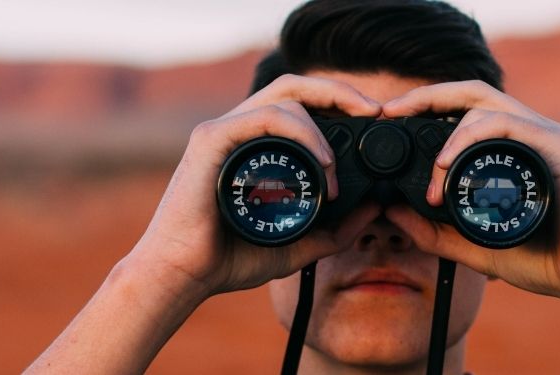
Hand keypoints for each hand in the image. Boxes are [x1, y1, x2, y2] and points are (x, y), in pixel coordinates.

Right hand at [128, 74, 382, 301]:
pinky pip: (263, 117)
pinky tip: (321, 160)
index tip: (373, 119)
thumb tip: (375, 207)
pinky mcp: (211, 140)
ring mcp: (223, 130)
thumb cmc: (228, 258)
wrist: (184, 276)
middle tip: (373, 110)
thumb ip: (335, 230)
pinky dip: (300, 132)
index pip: (300, 104)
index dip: (337, 102)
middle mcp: (239, 130)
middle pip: (294, 86)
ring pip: (284, 98)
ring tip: (334, 167)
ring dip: (321, 127)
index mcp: (255, 145)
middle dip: (338, 91)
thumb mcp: (298, 244)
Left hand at [381, 80, 559, 310]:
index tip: (389, 120)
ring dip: (446, 132)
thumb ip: (434, 232)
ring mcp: (543, 135)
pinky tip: (448, 164)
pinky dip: (470, 137)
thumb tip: (391, 212)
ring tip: (431, 172)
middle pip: (470, 92)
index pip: (463, 109)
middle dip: (425, 95)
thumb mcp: (473, 245)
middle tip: (389, 111)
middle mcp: (528, 132)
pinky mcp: (556, 146)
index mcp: (511, 148)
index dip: (425, 106)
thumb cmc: (546, 260)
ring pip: (483, 104)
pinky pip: (506, 124)